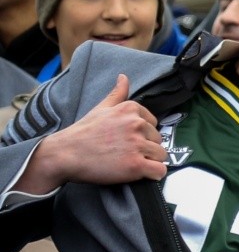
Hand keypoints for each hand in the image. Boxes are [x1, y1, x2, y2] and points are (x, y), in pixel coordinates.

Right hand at [18, 75, 166, 193]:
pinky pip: (159, 171)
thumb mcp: (100, 108)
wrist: (64, 154)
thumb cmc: (82, 133)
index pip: (154, 124)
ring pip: (161, 156)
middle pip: (159, 141)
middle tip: (124, 153)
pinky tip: (138, 173)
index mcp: (131, 109)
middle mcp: (136, 124)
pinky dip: (153, 174)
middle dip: (146, 148)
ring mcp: (136, 144)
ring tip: (127, 162)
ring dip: (149, 162)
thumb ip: (117, 94)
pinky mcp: (135, 164)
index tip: (125, 140)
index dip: (141, 135)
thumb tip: (124, 77)